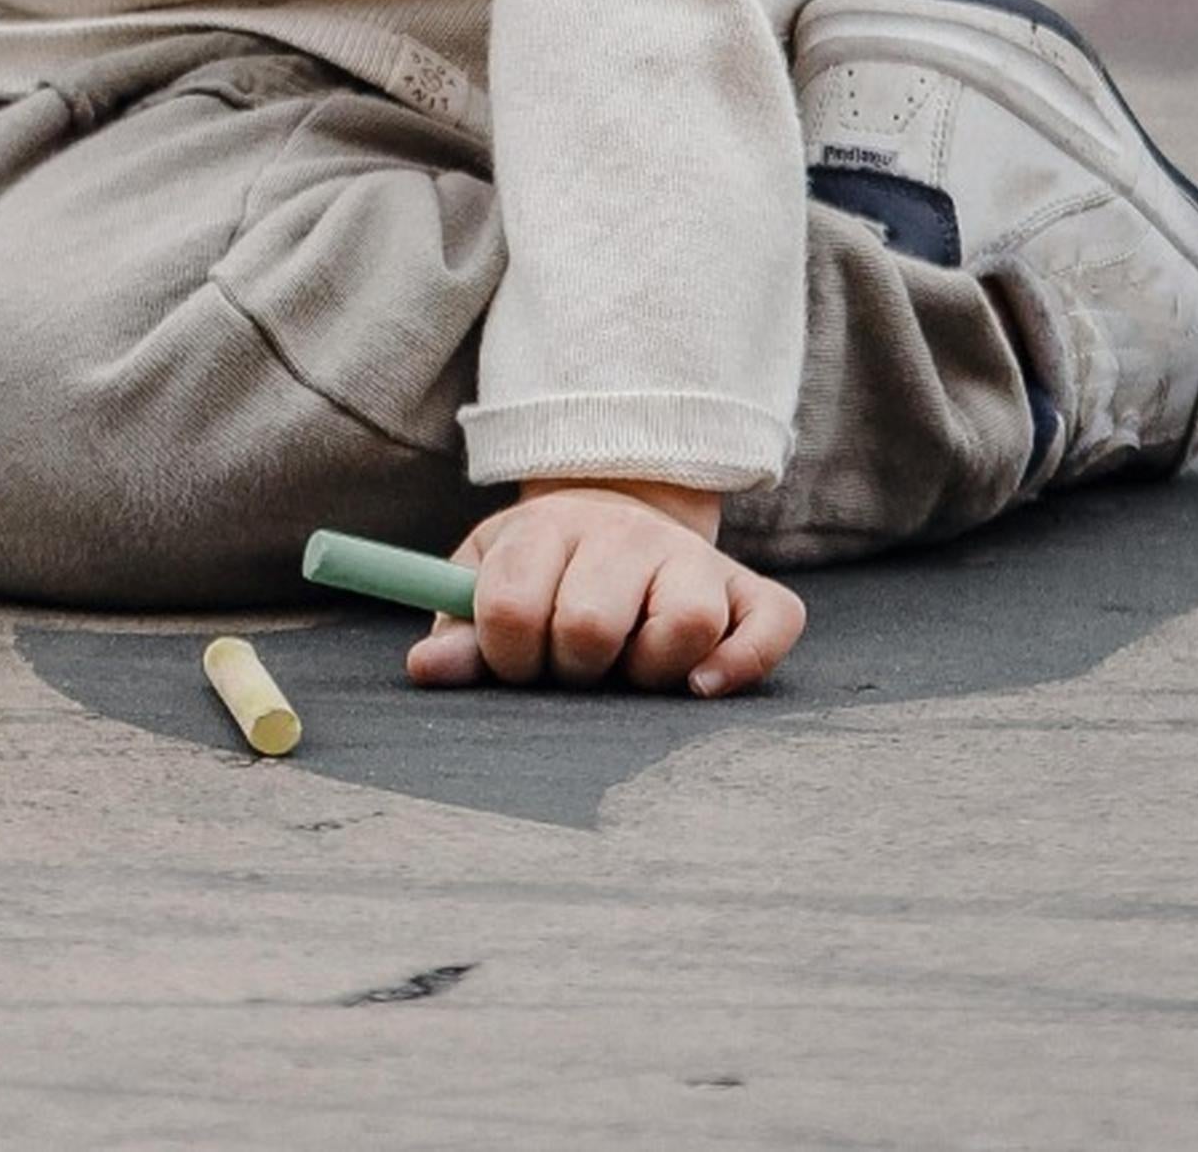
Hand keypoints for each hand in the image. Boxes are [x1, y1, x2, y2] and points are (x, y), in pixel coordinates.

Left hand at [402, 477, 806, 697]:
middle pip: (591, 626)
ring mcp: (696, 560)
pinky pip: (771, 627)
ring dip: (650, 671)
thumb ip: (457, 627)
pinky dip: (740, 664)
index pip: (513, 607)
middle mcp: (628, 535)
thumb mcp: (487, 580)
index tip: (515, 660)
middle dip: (573, 668)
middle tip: (575, 664)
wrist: (619, 513)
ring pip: (684, 627)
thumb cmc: (545, 568)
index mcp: (549, 528)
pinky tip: (697, 685)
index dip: (505, 656)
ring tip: (631, 665)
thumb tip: (426, 669)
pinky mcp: (753, 590)